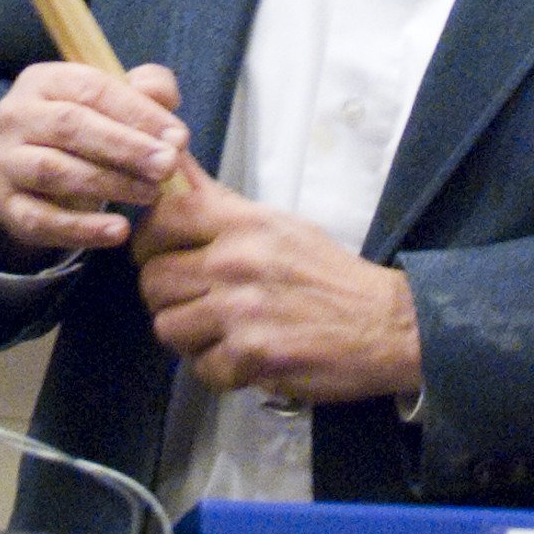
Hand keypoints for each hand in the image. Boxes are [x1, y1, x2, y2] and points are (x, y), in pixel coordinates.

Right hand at [0, 60, 187, 259]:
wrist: (42, 177)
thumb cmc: (90, 128)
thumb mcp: (118, 102)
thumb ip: (148, 92)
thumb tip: (165, 106)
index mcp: (44, 79)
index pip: (92, 88)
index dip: (138, 112)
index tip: (178, 137)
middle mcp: (15, 115)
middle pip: (70, 126)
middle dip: (125, 147)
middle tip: (168, 166)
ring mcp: (5, 161)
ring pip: (53, 171)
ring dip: (108, 184)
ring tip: (151, 195)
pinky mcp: (6, 205)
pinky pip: (41, 219)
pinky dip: (82, 229)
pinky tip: (119, 231)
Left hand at [133, 165, 421, 403]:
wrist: (384, 323)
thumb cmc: (329, 273)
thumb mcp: (277, 224)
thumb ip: (220, 206)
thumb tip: (172, 165)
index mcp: (245, 223)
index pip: (163, 219)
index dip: (149, 241)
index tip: (160, 253)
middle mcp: (237, 262)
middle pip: (154, 281)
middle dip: (166, 296)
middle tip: (190, 301)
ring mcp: (241, 311)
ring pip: (168, 327)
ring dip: (188, 335)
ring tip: (217, 331)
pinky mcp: (251, 356)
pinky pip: (201, 368)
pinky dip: (218, 369)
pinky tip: (243, 356)